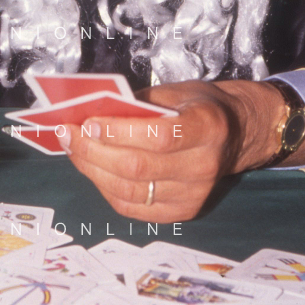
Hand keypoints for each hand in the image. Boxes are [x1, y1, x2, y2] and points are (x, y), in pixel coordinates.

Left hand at [62, 79, 304, 222]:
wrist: (238, 133)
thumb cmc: (199, 106)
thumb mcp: (175, 92)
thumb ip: (137, 104)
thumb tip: (89, 114)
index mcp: (207, 127)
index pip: (157, 136)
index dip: (117, 132)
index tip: (87, 122)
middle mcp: (204, 165)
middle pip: (137, 167)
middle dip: (93, 151)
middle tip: (66, 134)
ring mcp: (195, 194)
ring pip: (130, 191)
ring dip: (93, 170)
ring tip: (72, 150)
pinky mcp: (184, 212)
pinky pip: (134, 207)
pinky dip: (106, 189)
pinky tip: (92, 169)